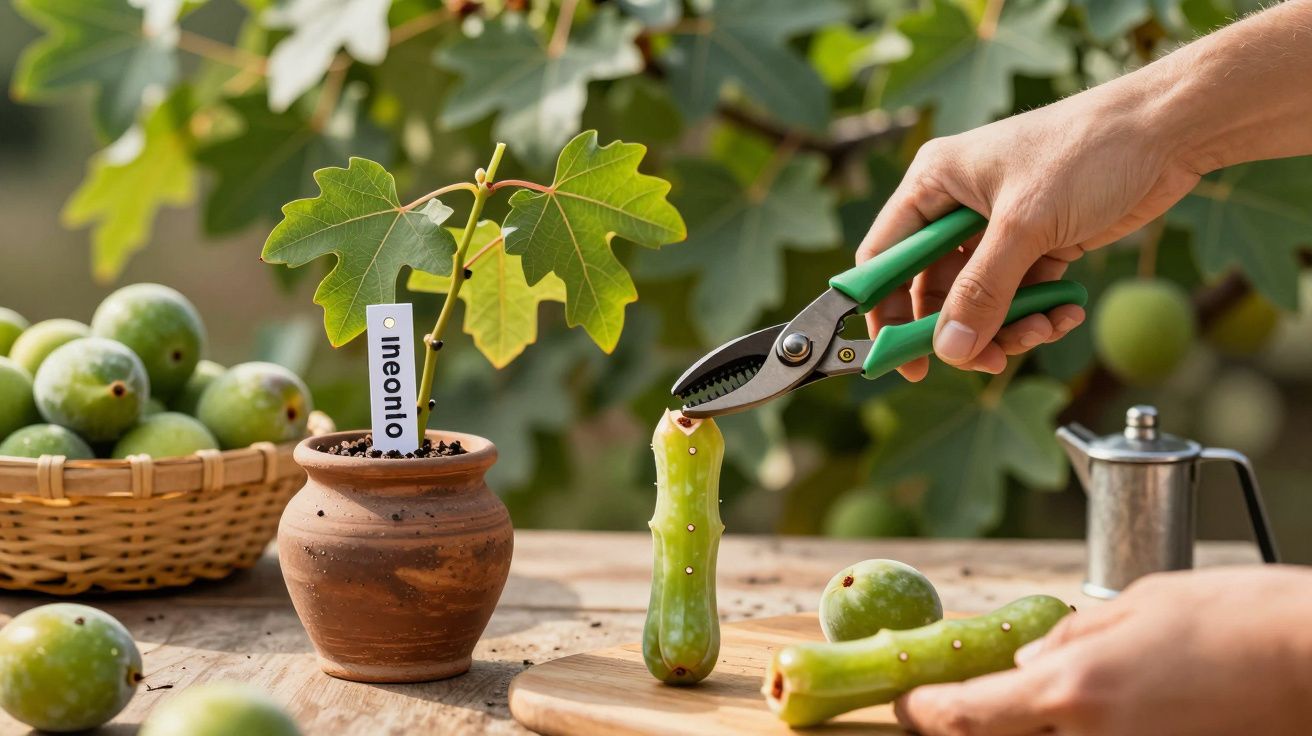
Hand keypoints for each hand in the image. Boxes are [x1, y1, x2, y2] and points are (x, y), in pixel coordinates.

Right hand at [858, 77, 1206, 378]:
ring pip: (981, 301)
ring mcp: (999, 228)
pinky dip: (1039, 313)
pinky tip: (1067, 312)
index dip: (885, 310)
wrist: (1168, 132)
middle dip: (960, 328)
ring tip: (1041, 330)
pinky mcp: (1038, 244)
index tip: (899, 358)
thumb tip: (950, 350)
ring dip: (1007, 326)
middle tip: (986, 360)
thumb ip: (983, 291)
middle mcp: (958, 207)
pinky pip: (1020, 296)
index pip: (885, 257)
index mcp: (934, 184)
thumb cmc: (1088, 152)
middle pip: (933, 290)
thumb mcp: (1025, 225)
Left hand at [894, 566, 1311, 735]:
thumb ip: (1072, 638)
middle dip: (972, 726)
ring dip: (1030, 728)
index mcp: (1074, 690)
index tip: (907, 704)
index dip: (926, 712)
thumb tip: (1028, 665)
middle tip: (954, 704)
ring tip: (1020, 701)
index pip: (968, 716)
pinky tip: (1085, 711)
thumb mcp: (1138, 604)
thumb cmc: (1235, 616)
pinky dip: (1077, 732)